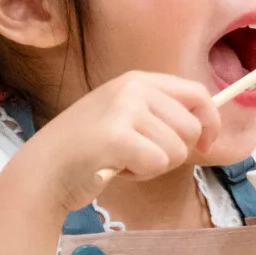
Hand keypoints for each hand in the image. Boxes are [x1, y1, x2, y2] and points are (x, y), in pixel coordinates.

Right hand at [16, 73, 221, 217]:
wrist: (45, 169)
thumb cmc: (88, 149)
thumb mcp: (125, 117)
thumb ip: (161, 116)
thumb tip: (207, 129)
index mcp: (138, 80)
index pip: (196, 93)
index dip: (210, 122)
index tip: (206, 144)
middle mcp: (133, 88)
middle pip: (191, 127)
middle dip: (173, 152)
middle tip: (138, 155)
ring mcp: (124, 110)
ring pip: (177, 149)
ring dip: (153, 165)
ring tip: (122, 160)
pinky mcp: (117, 137)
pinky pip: (158, 163)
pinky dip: (141, 174)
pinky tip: (116, 168)